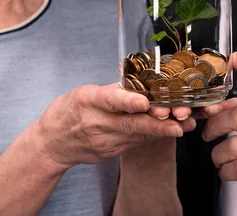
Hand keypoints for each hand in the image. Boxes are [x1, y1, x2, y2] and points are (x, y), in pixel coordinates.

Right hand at [34, 84, 194, 168]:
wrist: (51, 143)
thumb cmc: (69, 110)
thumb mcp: (85, 93)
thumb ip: (114, 91)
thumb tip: (144, 84)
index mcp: (88, 101)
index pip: (110, 100)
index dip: (128, 102)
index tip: (145, 103)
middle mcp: (97, 123)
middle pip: (130, 124)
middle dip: (157, 124)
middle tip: (179, 121)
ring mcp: (104, 141)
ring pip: (138, 136)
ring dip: (163, 131)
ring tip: (185, 125)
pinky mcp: (110, 153)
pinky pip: (135, 142)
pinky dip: (154, 136)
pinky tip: (171, 130)